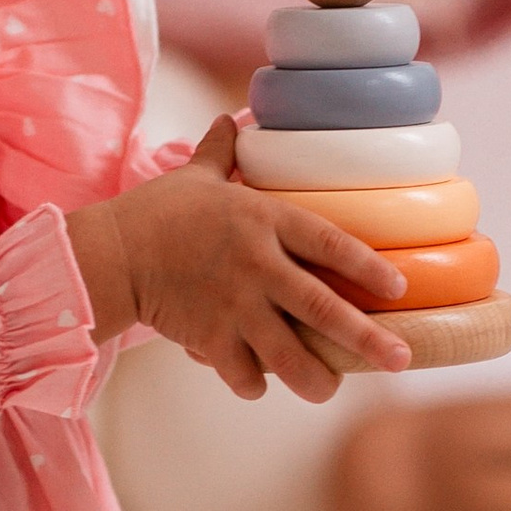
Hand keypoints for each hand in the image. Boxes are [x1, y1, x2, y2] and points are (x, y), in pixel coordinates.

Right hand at [66, 116, 410, 401]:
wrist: (109, 255)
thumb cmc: (154, 212)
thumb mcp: (195, 177)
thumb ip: (223, 154)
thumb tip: (232, 119)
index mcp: (262, 221)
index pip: (330, 243)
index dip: (368, 266)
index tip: (399, 288)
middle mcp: (257, 267)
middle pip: (324, 309)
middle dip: (366, 339)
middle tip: (400, 360)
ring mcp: (235, 307)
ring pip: (290, 354)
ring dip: (316, 379)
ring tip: (329, 391)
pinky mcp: (209, 339)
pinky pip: (244, 373)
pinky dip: (254, 383)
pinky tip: (259, 383)